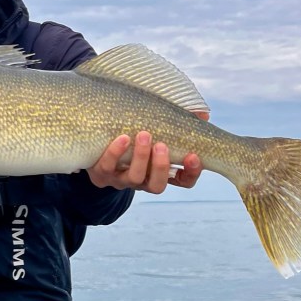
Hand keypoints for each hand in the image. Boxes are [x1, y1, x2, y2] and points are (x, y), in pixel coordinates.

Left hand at [87, 131, 201, 192]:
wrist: (97, 139)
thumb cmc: (135, 131)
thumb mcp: (158, 126)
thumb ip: (180, 121)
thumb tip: (203, 114)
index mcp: (160, 172)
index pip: (183, 181)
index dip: (191, 172)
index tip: (194, 155)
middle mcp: (142, 180)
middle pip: (157, 186)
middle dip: (161, 166)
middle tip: (162, 145)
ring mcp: (121, 179)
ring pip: (134, 179)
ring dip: (141, 158)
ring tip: (144, 135)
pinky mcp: (101, 174)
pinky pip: (107, 168)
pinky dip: (115, 154)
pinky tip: (122, 138)